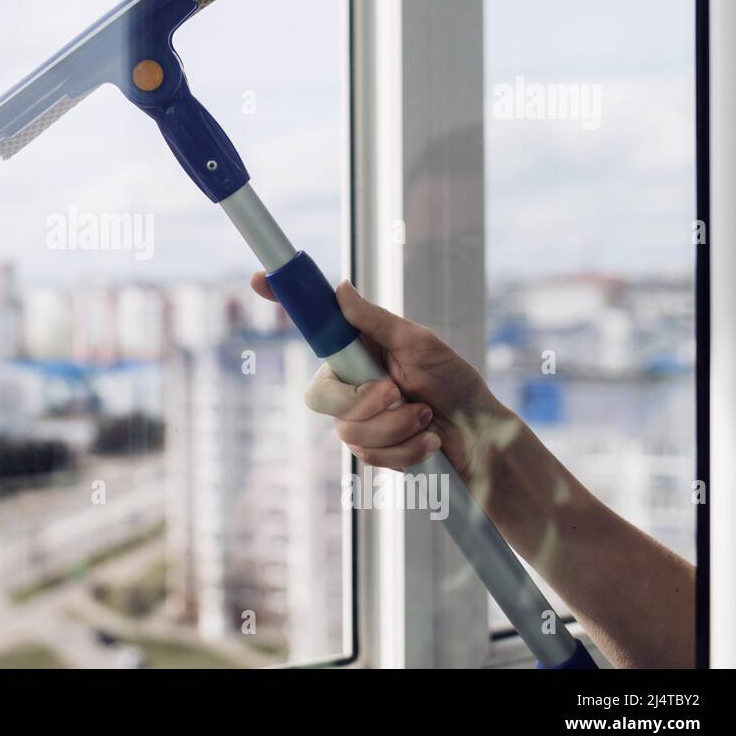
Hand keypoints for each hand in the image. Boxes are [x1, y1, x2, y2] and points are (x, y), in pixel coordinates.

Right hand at [250, 274, 516, 482]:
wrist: (478, 434)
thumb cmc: (453, 381)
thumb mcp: (418, 344)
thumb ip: (375, 322)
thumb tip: (340, 288)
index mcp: (356, 350)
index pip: (311, 325)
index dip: (280, 301)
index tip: (257, 279)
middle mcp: (350, 383)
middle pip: (321, 397)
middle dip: (368, 403)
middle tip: (402, 394)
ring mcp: (357, 419)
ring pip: (349, 432)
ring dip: (397, 427)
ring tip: (426, 418)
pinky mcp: (371, 450)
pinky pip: (370, 456)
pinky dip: (406, 449)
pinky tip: (427, 441)